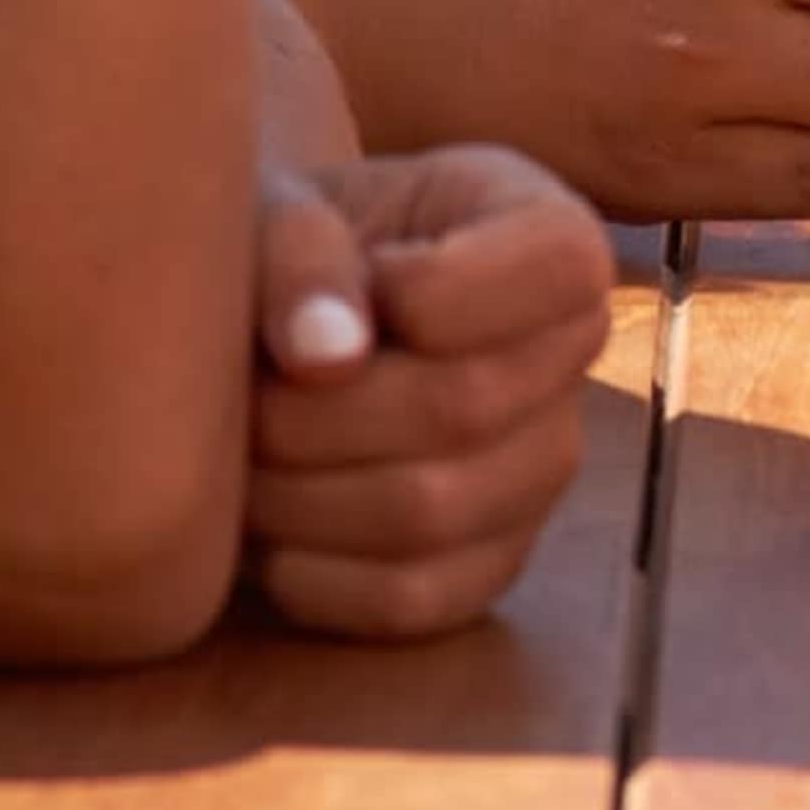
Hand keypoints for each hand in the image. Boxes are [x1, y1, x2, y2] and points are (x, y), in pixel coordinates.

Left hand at [246, 147, 612, 639]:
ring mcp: (541, 468)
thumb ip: (300, 257)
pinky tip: (265, 523)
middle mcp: (572, 357)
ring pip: (429, 512)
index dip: (443, 287)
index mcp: (548, 234)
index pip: (558, 267)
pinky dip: (308, 573)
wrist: (279, 330)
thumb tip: (324, 359)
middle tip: (237, 395)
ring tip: (237, 456)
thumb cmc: (290, 251)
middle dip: (316, 411)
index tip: (354, 284)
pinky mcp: (491, 562)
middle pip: (467, 405)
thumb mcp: (280, 211)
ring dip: (295, 496)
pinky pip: (407, 598)